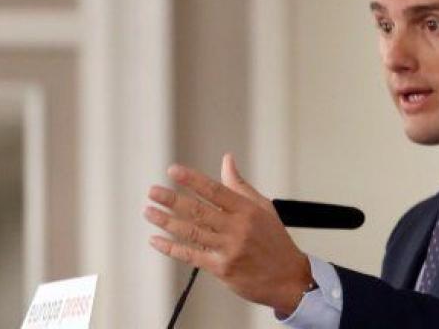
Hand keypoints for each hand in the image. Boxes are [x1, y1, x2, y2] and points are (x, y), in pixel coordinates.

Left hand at [144, 154, 312, 314]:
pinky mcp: (221, 268)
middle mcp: (237, 228)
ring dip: (166, 221)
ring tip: (149, 211)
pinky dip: (172, 248)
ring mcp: (229, 249)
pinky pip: (191, 256)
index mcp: (247, 210)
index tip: (173, 171)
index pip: (215, 190)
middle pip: (198, 210)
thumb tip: (227, 160)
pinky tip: (156, 240)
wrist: (289, 278)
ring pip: (191, 232)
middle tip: (153, 191)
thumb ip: (240, 185)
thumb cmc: (275, 241)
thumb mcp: (263, 208)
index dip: (192, 180)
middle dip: (172, 199)